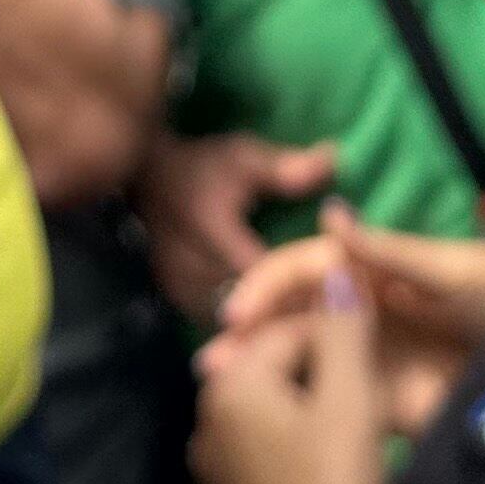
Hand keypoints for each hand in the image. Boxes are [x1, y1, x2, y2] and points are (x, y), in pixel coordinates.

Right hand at [137, 133, 338, 318]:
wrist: (150, 177)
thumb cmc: (204, 165)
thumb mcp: (245, 158)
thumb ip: (287, 167)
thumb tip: (335, 160)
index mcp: (210, 227)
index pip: (258, 270)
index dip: (294, 284)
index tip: (331, 288)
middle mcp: (188, 262)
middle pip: (244, 303)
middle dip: (282, 309)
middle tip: (325, 316)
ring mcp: (176, 282)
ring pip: (226, 319)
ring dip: (259, 323)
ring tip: (301, 325)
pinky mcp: (172, 295)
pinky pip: (211, 319)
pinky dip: (238, 324)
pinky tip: (267, 324)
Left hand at [190, 266, 386, 483]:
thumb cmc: (332, 483)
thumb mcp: (349, 400)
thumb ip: (343, 329)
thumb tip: (337, 261)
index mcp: (230, 383)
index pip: (290, 331)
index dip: (341, 336)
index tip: (377, 359)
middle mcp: (207, 412)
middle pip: (276, 365)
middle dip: (324, 369)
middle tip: (368, 394)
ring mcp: (211, 456)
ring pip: (272, 403)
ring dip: (313, 402)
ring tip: (355, 425)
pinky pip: (262, 439)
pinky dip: (295, 436)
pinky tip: (327, 458)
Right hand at [217, 202, 484, 435]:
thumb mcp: (456, 269)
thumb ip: (390, 251)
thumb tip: (329, 213)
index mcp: (376, 270)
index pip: (307, 269)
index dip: (268, 285)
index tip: (236, 311)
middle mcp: (366, 311)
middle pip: (296, 317)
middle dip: (249, 334)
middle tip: (211, 365)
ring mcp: (376, 358)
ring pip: (306, 361)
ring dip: (264, 373)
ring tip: (225, 395)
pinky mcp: (393, 403)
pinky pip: (339, 403)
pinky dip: (304, 410)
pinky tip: (274, 426)